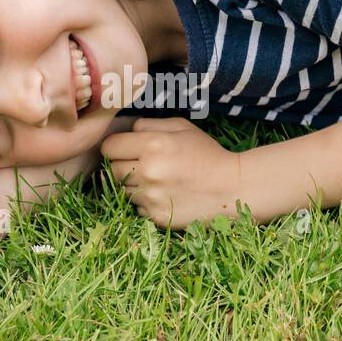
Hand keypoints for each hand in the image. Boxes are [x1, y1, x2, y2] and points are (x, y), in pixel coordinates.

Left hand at [100, 117, 243, 228]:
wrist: (232, 189)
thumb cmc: (207, 154)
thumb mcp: (183, 128)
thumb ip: (150, 124)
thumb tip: (127, 130)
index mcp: (153, 145)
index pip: (109, 147)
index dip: (116, 147)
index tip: (126, 149)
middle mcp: (148, 172)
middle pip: (113, 170)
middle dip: (125, 166)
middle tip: (145, 165)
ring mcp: (151, 197)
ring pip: (124, 190)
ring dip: (135, 186)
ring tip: (159, 181)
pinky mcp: (156, 216)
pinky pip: (136, 207)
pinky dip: (146, 202)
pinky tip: (165, 196)